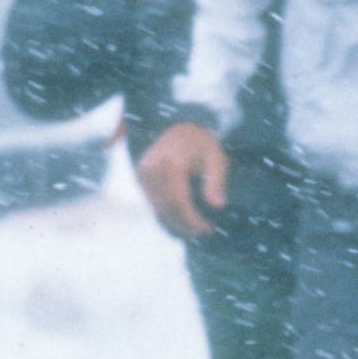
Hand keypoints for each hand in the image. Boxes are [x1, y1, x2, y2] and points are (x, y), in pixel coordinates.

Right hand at [135, 122, 228, 238]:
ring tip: (194, 231)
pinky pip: (152, 201)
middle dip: (185, 224)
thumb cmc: (201, 142)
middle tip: (203, 233)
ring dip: (175, 222)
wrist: (178, 125)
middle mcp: (151, 169)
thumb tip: (218, 206)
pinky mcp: (139, 178)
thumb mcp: (216, 157)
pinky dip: (166, 213)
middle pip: (166, 207)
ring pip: (157, 207)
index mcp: (171, 162)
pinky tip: (181, 222)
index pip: (179, 200)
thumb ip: (216, 181)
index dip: (192, 219)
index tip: (207, 229)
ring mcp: (142, 174)